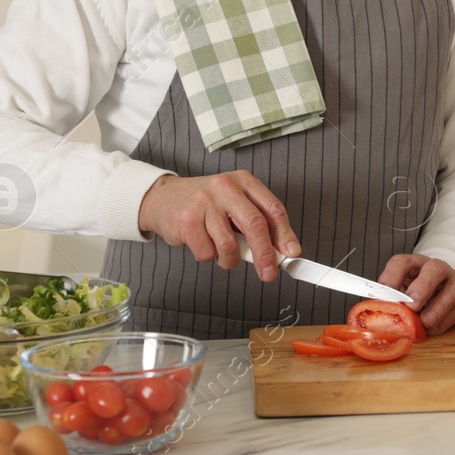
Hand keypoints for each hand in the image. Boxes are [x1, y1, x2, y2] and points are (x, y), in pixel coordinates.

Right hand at [137, 171, 299, 281]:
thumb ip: (256, 221)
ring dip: (230, 259)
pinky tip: (202, 244)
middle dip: (265, 254)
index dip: (285, 233)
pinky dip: (208, 256)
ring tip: (224, 254)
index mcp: (243, 181)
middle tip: (269, 272)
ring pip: (230, 245)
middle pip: (255, 225)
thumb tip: (280, 249)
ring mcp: (205, 203)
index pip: (272, 208)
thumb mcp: (234, 202)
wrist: (162, 197)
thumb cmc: (204, 204)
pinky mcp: (187, 220)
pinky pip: (207, 252)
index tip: (291, 253)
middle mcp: (226, 188)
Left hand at [377, 255, 454, 335]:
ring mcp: (454, 282)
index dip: (392, 276)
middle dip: (423, 287)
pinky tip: (432, 328)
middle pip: (434, 268)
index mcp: (415, 264)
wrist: (445, 298)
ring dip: (437, 307)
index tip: (384, 293)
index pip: (402, 262)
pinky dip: (444, 321)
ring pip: (453, 287)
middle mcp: (437, 269)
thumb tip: (376, 313)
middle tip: (412, 305)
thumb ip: (392, 301)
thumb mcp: (402, 294)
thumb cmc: (418, 296)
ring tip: (424, 322)